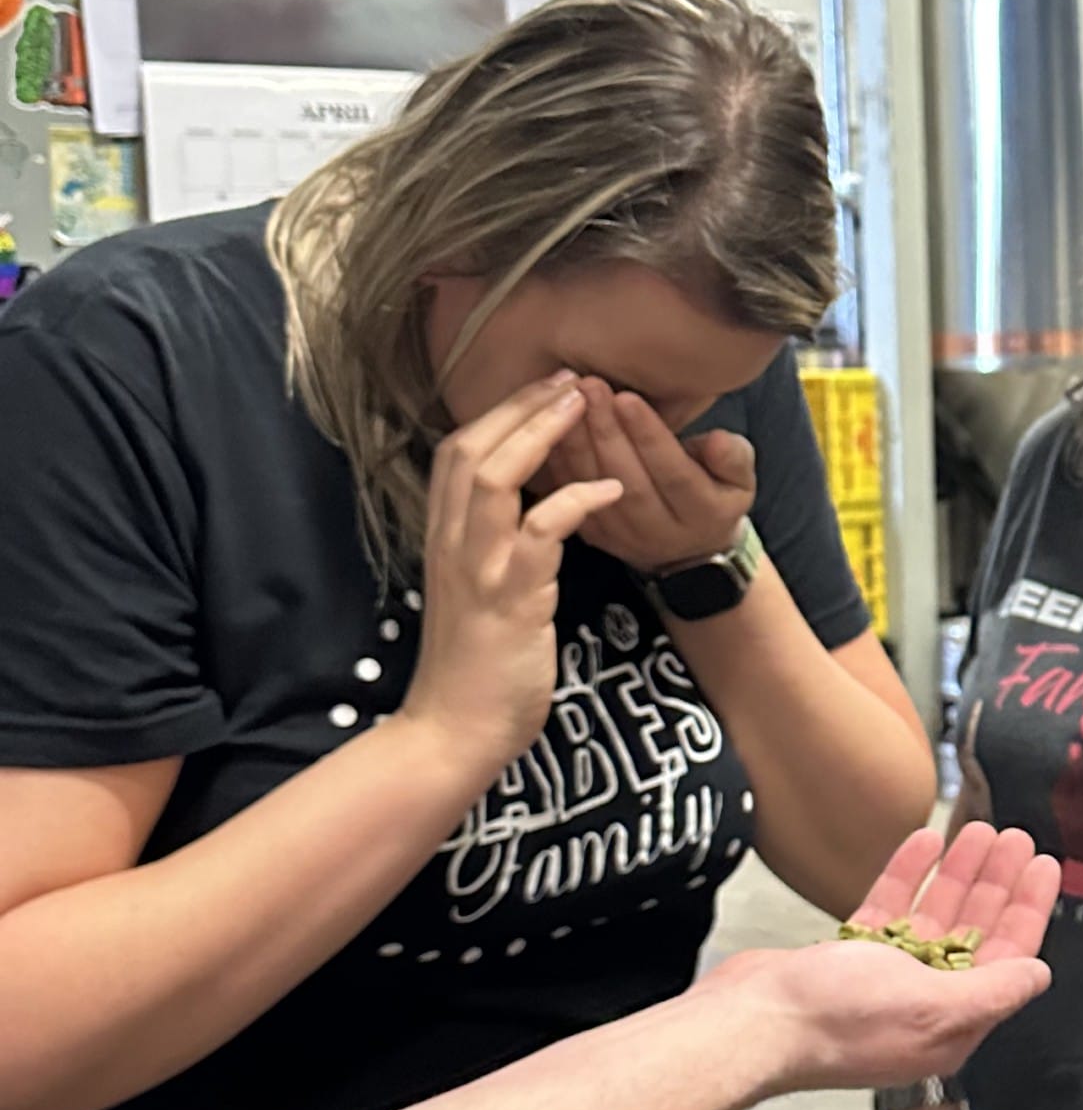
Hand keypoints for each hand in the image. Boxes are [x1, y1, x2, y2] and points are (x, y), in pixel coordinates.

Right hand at [402, 372, 624, 774]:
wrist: (454, 731)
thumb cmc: (475, 665)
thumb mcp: (475, 591)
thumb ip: (487, 547)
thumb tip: (520, 511)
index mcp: (444, 540)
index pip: (456, 454)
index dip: (498, 414)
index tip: (541, 388)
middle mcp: (451, 544)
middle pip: (470, 448)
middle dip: (520, 406)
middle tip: (570, 378)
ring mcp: (478, 568)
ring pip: (495, 477)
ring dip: (541, 434)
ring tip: (584, 406)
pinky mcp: (511, 598)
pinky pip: (542, 532)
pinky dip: (578, 501)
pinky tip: (611, 488)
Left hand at [550, 377, 755, 573]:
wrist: (689, 549)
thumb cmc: (714, 495)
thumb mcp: (740, 479)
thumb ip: (734, 458)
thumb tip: (718, 440)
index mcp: (703, 516)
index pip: (675, 475)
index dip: (650, 437)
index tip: (628, 397)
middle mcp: (661, 533)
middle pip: (629, 482)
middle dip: (607, 431)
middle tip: (591, 387)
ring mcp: (623, 539)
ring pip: (594, 491)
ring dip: (578, 442)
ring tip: (570, 399)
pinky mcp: (595, 537)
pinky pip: (569, 499)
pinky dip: (559, 462)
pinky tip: (551, 427)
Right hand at [702, 821, 1060, 1094]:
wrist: (753, 1021)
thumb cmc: (838, 1020)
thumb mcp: (932, 1006)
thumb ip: (992, 991)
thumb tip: (1039, 976)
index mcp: (951, 1023)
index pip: (1007, 958)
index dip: (1028, 910)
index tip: (1044, 867)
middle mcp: (923, 1002)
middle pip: (975, 931)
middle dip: (998, 884)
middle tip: (1016, 837)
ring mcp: (884, 979)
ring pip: (935, 915)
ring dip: (959, 872)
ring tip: (980, 830)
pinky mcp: (849, 958)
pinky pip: (890, 908)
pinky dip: (910, 875)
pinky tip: (925, 841)